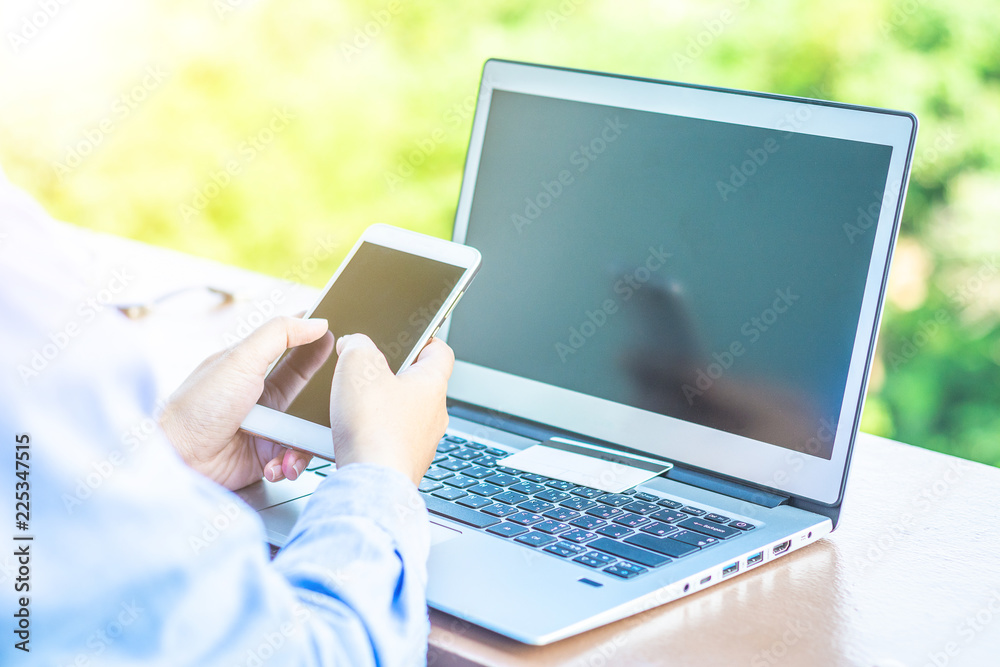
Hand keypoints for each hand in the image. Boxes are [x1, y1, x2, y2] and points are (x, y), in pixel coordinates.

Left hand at [160, 316, 332, 490]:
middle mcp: (260, 396)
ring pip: (307, 427)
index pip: (291, 346)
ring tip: (298, 443)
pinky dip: (293, 462)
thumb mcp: (241, 359)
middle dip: (323, 393)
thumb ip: (280, 334)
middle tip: (343, 389)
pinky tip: (280, 464)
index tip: (338, 338)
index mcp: (250, 366)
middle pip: (306, 388)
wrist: (178, 459)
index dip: (315, 341)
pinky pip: (296, 457)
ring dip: (307, 438)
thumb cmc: (198, 407)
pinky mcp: (267, 457)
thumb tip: (316, 321)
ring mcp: (265, 427)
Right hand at [329, 334, 453, 485]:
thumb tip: (356, 344)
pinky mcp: (403, 463)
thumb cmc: (374, 429)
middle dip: (391, 375)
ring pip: (402, 414)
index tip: (406, 337)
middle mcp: (434, 415)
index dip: (422, 339)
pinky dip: (372, 434)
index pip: (440, 351)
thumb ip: (358, 345)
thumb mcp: (358, 366)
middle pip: (417, 383)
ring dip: (380, 407)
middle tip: (367, 371)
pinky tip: (352, 435)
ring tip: (355, 405)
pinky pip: (389, 440)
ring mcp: (421, 442)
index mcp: (433, 385)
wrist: (371, 484)